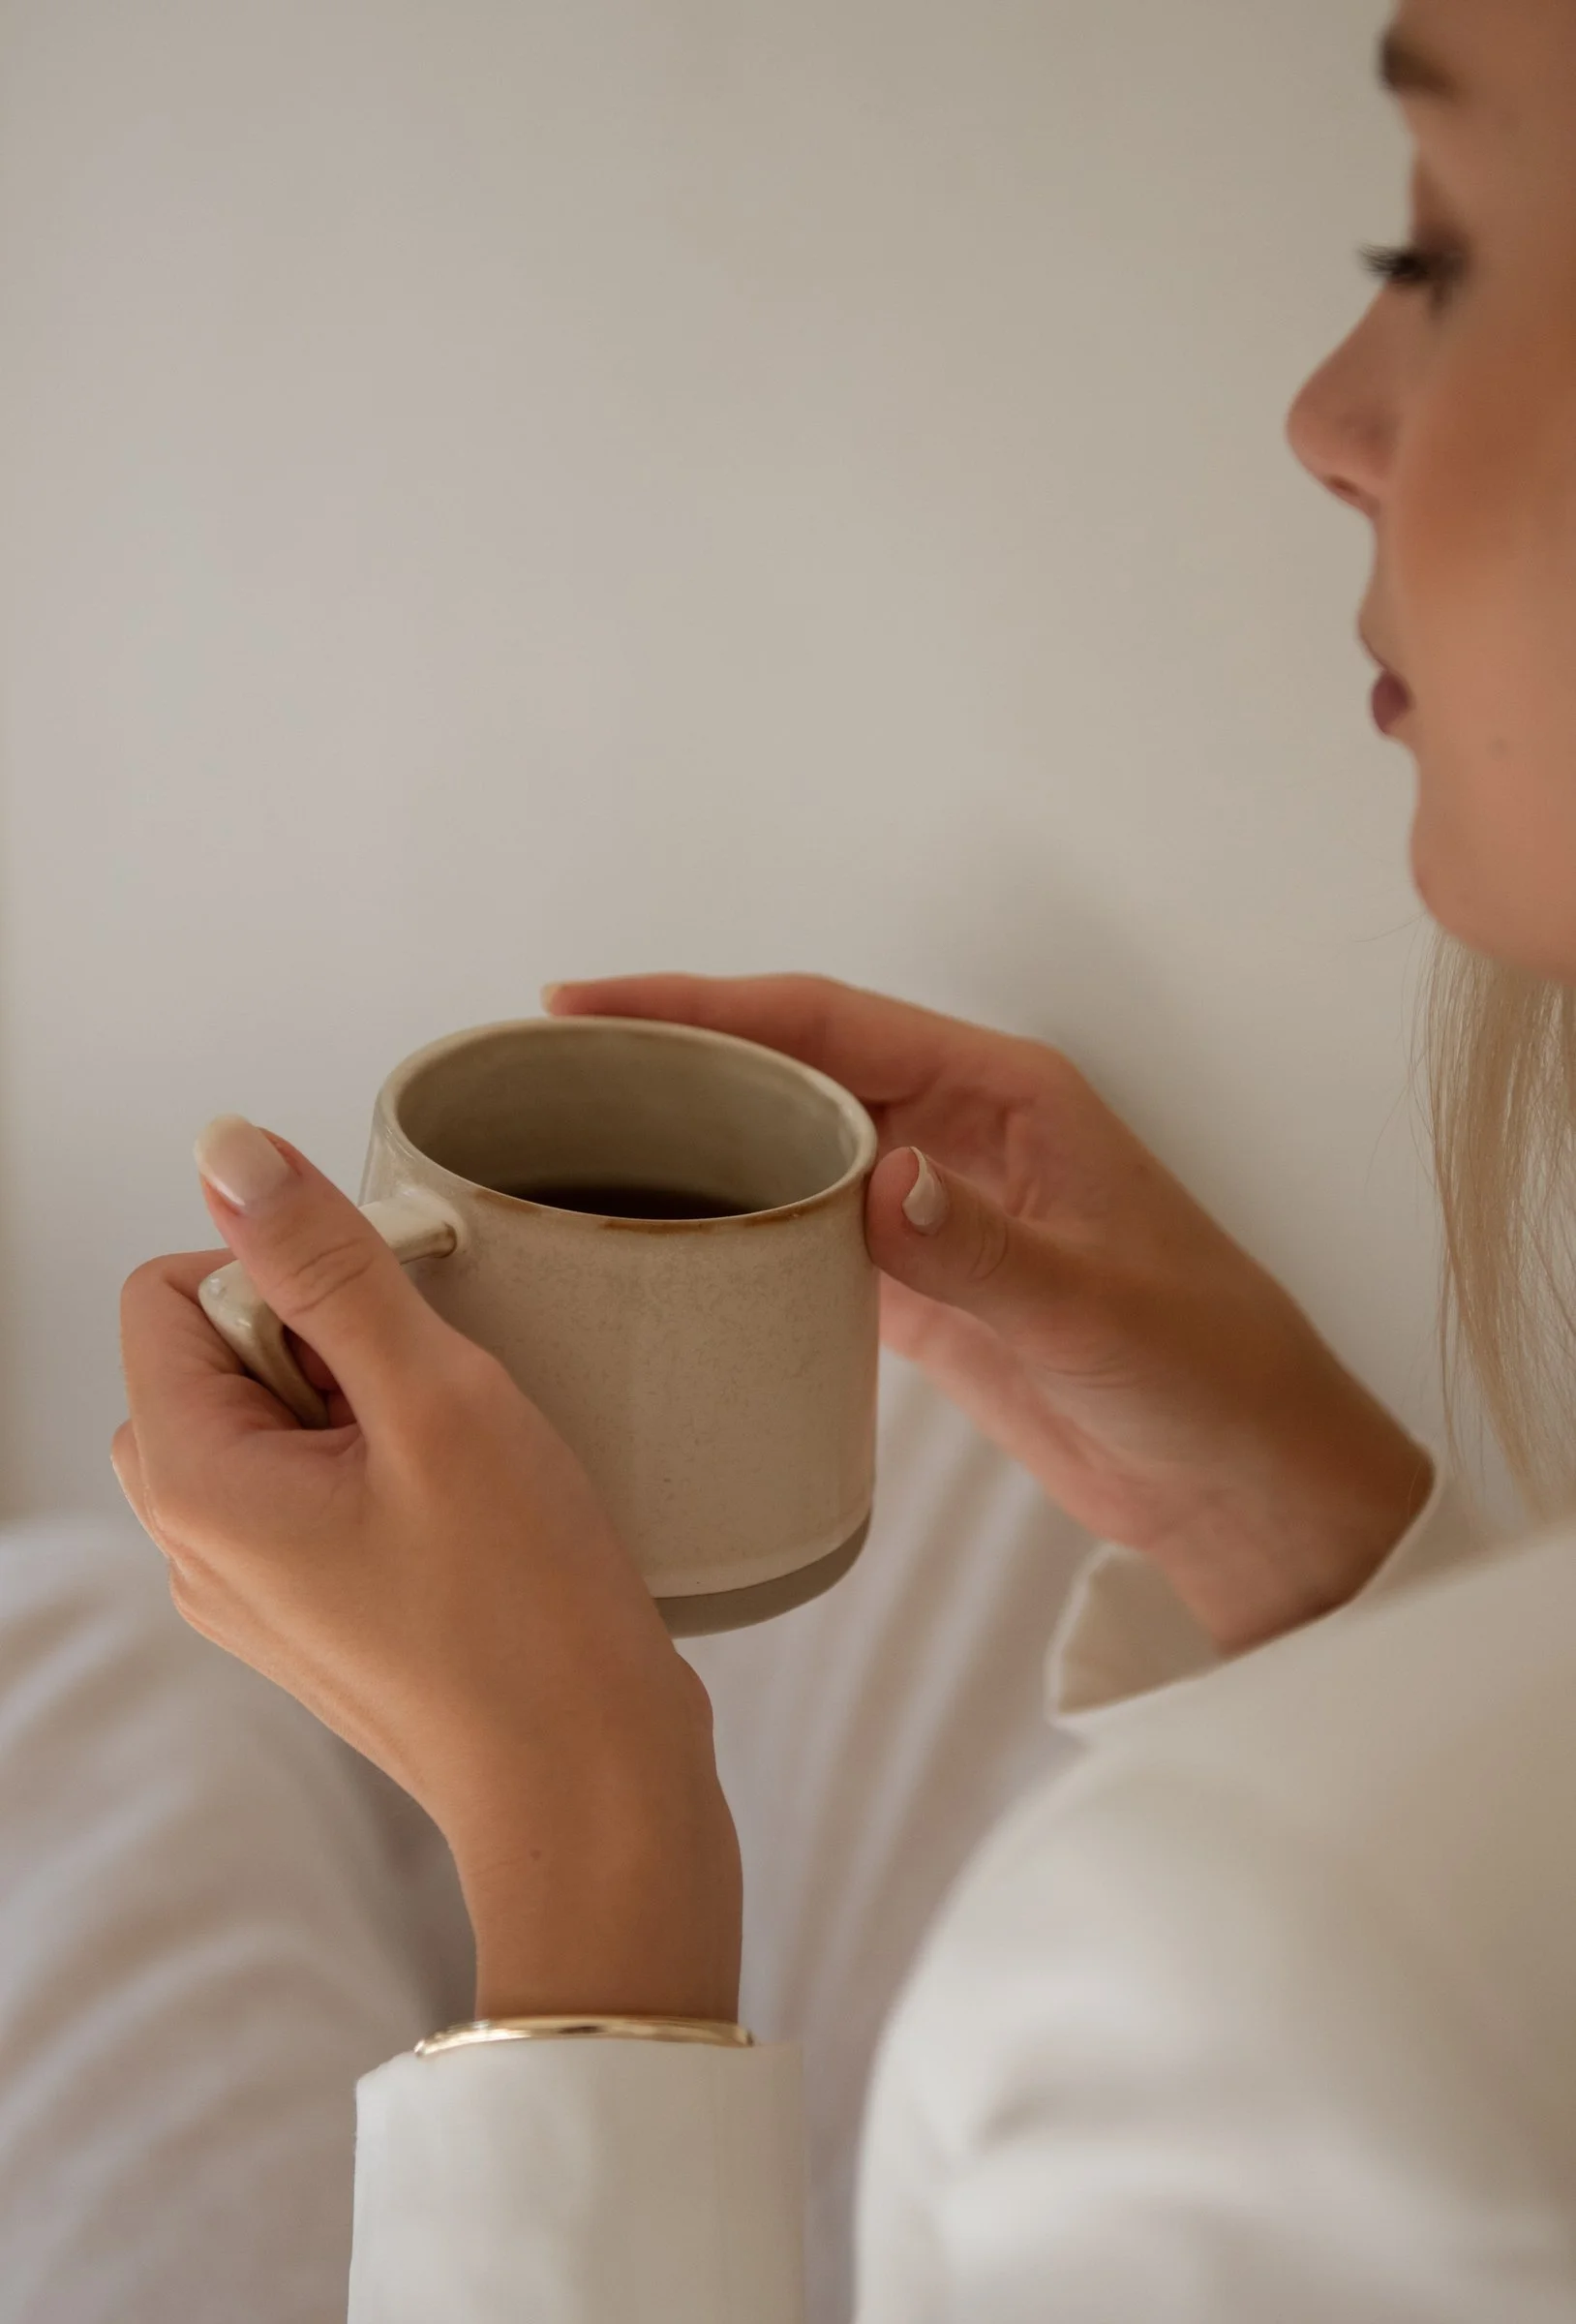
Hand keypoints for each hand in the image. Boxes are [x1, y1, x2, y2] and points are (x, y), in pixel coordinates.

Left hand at [113, 1116, 741, 2024]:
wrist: (589, 1793)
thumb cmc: (526, 1611)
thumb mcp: (436, 1402)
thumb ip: (326, 1265)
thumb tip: (227, 1149)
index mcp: (193, 1484)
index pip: (170, 1289)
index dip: (285, 1271)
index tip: (398, 1317)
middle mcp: (193, 1543)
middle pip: (216, 1351)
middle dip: (325, 1336)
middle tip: (438, 1396)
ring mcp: (249, 1589)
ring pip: (273, 1418)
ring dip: (364, 1400)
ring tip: (462, 1456)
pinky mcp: (312, 1617)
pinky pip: (312, 1488)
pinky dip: (381, 1465)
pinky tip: (468, 1507)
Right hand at [546, 974, 1435, 1653]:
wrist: (1245, 1488)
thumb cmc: (1212, 1377)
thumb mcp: (1099, 1312)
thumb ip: (985, 1249)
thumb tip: (880, 1183)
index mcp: (1008, 1094)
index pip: (828, 1019)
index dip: (705, 1003)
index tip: (593, 1005)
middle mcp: (960, 1133)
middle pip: (791, 1069)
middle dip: (676, 1061)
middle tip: (551, 1075)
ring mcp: (933, 1212)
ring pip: (790, 1148)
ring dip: (697, 1144)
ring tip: (577, 1148)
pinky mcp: (920, 1291)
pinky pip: (807, 1237)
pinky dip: (738, 1233)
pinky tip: (667, 1246)